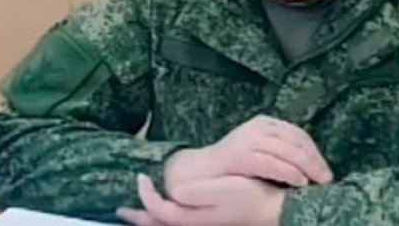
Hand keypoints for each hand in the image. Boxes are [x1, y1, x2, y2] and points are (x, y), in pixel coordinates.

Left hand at [117, 174, 285, 225]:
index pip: (157, 211)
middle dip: (139, 218)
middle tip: (122, 209)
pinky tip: (165, 212)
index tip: (140, 177)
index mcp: (192, 220)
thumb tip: (173, 191)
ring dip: (151, 220)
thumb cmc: (251, 197)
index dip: (145, 195)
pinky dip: (165, 220)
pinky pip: (177, 225)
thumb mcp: (224, 190)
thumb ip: (196, 193)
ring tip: (137, 214)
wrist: (276, 211)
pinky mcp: (208, 224)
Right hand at [164, 115, 332, 195]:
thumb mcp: (262, 151)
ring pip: (286, 151)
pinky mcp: (239, 155)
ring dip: (306, 167)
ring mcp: (248, 139)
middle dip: (315, 161)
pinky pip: (271, 163)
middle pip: (295, 141)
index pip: (298, 134)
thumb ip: (282, 151)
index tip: (326, 169)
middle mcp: (258, 127)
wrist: (203, 172)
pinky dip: (288, 172)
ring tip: (317, 181)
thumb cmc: (236, 166)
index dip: (315, 152)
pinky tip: (299, 181)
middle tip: (327, 178)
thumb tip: (313, 163)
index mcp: (265, 123)